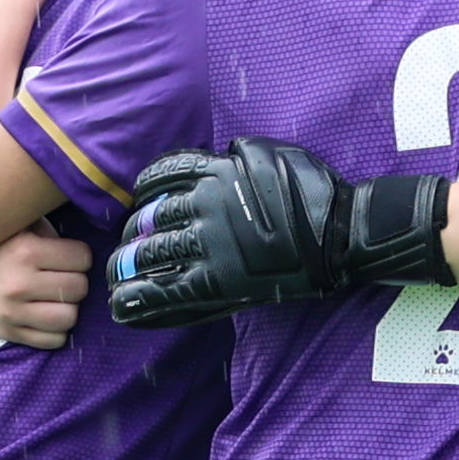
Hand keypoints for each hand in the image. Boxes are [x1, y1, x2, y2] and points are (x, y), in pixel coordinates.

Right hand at [0, 229, 94, 352]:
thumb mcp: (13, 226)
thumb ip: (46, 228)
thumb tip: (80, 236)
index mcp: (23, 250)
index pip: (81, 258)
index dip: (79, 256)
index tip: (69, 256)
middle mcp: (18, 283)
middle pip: (79, 287)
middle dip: (76, 280)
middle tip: (63, 276)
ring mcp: (12, 312)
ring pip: (69, 317)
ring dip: (68, 307)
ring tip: (56, 297)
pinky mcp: (9, 333)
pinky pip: (53, 340)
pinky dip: (56, 330)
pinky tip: (46, 315)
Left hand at [103, 139, 451, 327]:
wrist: (341, 234)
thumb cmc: (316, 192)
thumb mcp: (274, 153)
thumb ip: (239, 153)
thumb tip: (220, 153)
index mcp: (217, 172)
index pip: (162, 175)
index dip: (144, 189)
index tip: (139, 201)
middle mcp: (206, 204)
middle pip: (151, 217)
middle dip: (133, 232)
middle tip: (127, 244)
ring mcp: (211, 243)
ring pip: (152, 252)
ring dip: (127, 264)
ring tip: (117, 273)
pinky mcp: (219, 280)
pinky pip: (168, 289)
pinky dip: (140, 298)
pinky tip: (120, 306)